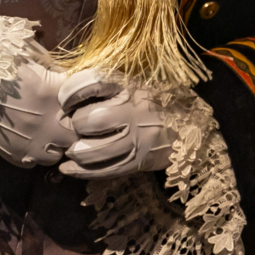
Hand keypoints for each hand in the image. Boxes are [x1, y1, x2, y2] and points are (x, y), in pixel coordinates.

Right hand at [0, 55, 75, 167]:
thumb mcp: (27, 53)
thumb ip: (53, 65)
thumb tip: (71, 72)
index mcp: (56, 92)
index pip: (88, 104)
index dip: (85, 102)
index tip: (78, 97)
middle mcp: (48, 121)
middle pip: (78, 134)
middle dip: (75, 126)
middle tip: (66, 117)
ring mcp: (32, 141)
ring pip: (59, 154)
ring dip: (57, 144)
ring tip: (48, 131)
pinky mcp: (14, 154)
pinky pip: (35, 163)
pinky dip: (35, 154)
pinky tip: (29, 140)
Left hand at [55, 69, 176, 177]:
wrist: (189, 125)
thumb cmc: (152, 101)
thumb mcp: (132, 83)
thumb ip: (103, 86)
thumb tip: (65, 90)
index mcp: (129, 86)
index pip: (92, 83)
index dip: (71, 93)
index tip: (66, 100)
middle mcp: (133, 111)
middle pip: (91, 120)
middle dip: (76, 125)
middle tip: (75, 126)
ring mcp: (137, 138)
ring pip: (94, 150)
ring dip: (77, 152)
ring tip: (73, 149)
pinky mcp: (137, 161)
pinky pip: (103, 170)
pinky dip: (81, 171)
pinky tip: (69, 168)